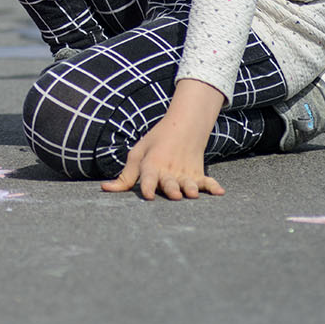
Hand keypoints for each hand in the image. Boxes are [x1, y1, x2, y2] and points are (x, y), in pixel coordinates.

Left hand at [101, 77, 224, 200]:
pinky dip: (214, 186)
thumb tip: (105, 189)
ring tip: (192, 194)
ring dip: (191, 188)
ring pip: (188, 183)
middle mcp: (169, 170)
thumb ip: (125, 176)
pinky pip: (207, 181)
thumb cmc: (155, 143)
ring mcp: (185, 173)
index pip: (148, 176)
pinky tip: (220, 192)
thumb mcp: (137, 154)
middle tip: (175, 195)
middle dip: (171, 189)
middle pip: (169, 182)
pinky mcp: (198, 174)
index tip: (147, 195)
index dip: (147, 186)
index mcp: (152, 164)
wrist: (183, 127)